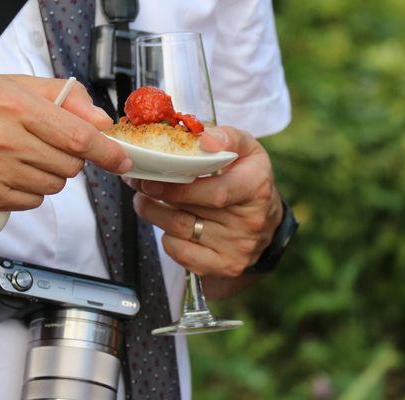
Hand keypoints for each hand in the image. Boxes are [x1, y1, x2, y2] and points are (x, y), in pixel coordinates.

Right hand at [0, 74, 130, 212]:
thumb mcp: (10, 83)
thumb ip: (62, 97)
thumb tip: (101, 119)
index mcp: (13, 104)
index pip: (76, 135)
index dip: (106, 151)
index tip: (122, 160)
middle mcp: (4, 139)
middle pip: (70, 164)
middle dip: (73, 156)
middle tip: (50, 142)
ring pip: (55, 185)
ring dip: (52, 172)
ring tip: (24, 153)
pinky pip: (33, 200)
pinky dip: (33, 188)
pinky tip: (12, 170)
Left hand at [125, 126, 283, 277]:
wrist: (267, 219)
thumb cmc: (248, 177)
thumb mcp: (247, 149)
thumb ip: (226, 137)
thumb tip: (204, 139)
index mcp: (255, 187)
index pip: (216, 193)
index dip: (180, 189)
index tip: (153, 179)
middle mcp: (249, 221)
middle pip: (190, 210)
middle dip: (156, 195)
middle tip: (138, 181)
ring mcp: (237, 247)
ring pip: (180, 231)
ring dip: (152, 213)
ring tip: (143, 199)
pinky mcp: (225, 266)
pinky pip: (182, 254)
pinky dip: (167, 238)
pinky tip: (167, 224)